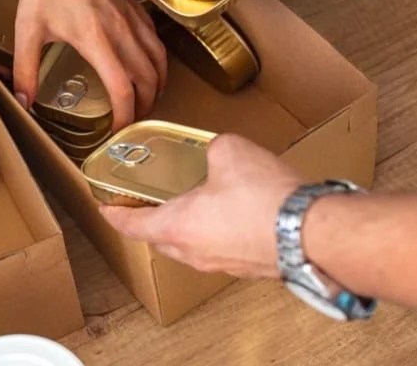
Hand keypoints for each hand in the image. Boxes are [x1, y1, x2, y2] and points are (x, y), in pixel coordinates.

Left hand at [11, 0, 166, 128]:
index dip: (124, 116)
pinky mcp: (135, 9)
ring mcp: (132, 20)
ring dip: (157, 86)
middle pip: (148, 81)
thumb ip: (25, 69)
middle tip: (133, 122)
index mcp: (96, 41)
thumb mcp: (27, 31)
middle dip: (144, 107)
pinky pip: (157, 42)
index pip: (122, 89)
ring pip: (159, 62)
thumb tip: (23, 101)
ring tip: (146, 101)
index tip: (116, 131)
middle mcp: (121, 33)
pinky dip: (158, 62)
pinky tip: (149, 69)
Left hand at [100, 133, 300, 277]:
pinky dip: (217, 233)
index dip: (114, 215)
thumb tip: (215, 151)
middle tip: (150, 200)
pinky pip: (221, 249)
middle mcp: (194, 252)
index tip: (105, 208)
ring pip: (191, 246)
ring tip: (195, 201)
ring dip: (187, 226)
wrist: (310, 233)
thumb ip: (210, 149)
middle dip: (151, 219)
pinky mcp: (247, 266)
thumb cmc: (265, 200)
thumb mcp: (227, 152)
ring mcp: (221, 264)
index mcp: (176, 227)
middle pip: (159, 238)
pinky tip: (232, 212)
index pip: (131, 226)